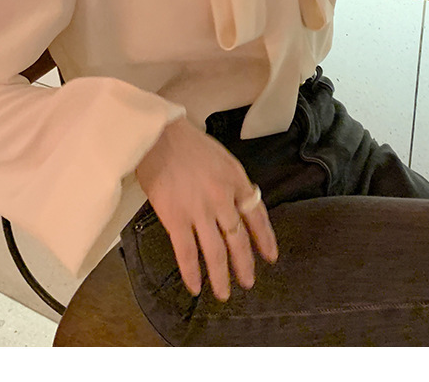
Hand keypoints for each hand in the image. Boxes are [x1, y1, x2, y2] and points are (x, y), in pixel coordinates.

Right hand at [136, 117, 277, 300]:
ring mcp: (199, 210)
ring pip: (216, 252)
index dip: (265, 238)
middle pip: (238, 239)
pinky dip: (191, 273)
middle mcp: (222, 199)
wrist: (158, 135)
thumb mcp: (222, 158)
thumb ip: (232, 183)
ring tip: (224, 293)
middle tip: (248, 281)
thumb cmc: (187, 142)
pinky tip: (195, 286)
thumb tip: (238, 205)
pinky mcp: (175, 218)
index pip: (257, 215)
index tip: (270, 256)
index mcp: (236, 180)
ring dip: (221, 276)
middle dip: (244, 265)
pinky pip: (186, 253)